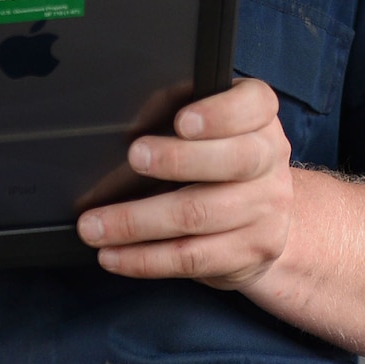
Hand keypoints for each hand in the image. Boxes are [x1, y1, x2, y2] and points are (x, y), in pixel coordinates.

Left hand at [76, 77, 293, 289]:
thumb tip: (130, 123)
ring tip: (94, 226)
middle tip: (134, 158)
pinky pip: (190, 257)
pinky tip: (113, 255)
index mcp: (261, 119)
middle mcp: (270, 161)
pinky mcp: (249, 253)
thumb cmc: (218, 159)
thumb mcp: (207, 127)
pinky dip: (144, 259)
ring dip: (137, 221)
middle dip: (177, 160)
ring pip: (198, 215)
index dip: (220, 114)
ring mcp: (265, 211)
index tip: (182, 121)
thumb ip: (174, 112)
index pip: (255, 104)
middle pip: (233, 160)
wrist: (263, 218)